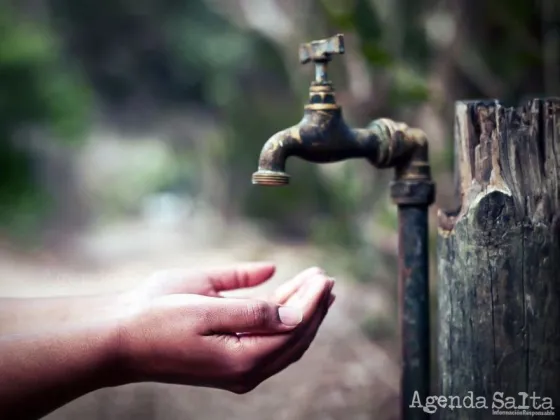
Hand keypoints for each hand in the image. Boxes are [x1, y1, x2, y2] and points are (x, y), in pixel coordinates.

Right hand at [118, 267, 334, 392]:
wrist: (119, 337)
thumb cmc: (156, 318)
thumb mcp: (204, 307)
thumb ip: (251, 310)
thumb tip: (291, 311)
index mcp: (241, 360)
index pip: (293, 330)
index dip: (311, 302)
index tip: (323, 277)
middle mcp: (244, 371)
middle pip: (294, 338)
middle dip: (312, 307)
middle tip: (324, 278)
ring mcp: (236, 368)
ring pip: (282, 339)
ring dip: (300, 311)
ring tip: (313, 284)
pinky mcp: (227, 359)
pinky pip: (264, 338)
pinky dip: (279, 316)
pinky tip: (284, 294)